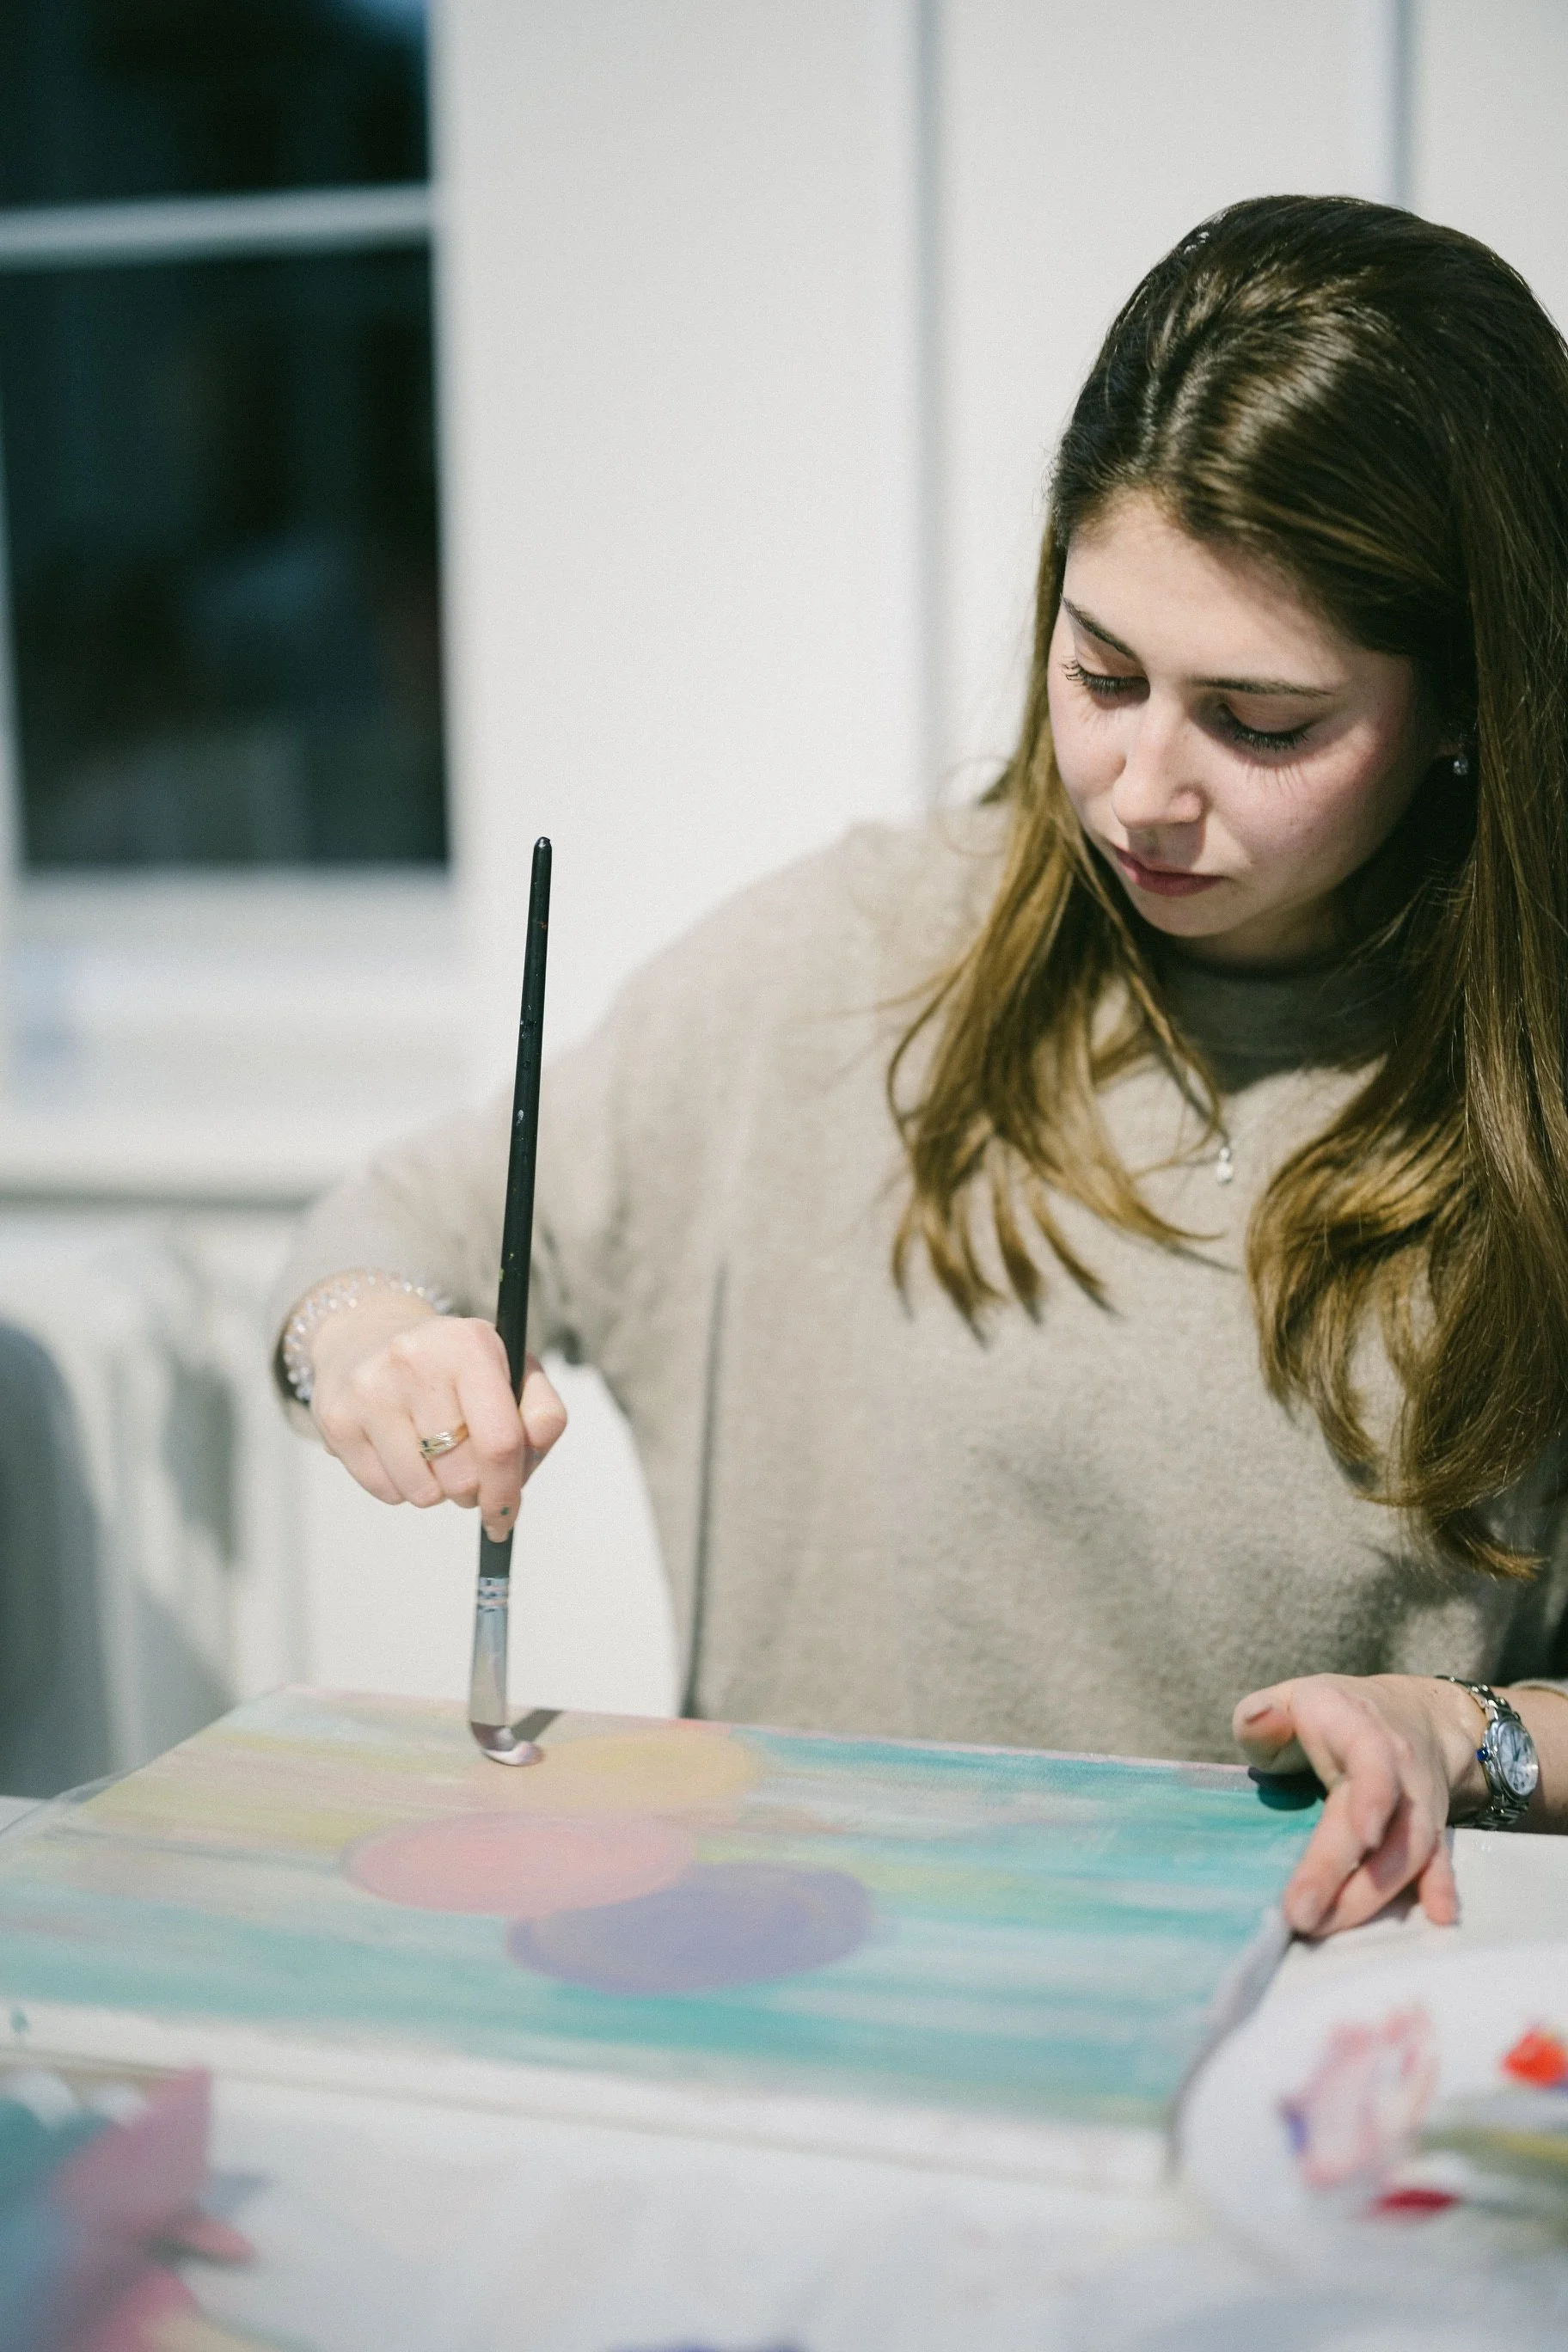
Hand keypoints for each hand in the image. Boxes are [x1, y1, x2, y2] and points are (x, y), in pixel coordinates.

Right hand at [308, 1293, 566, 1542]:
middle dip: (473, 1490)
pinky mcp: (337, 1419)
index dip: (508, 1490)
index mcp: (470, 1345)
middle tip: (468, 1473)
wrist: (368, 1335)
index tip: (506, 1514)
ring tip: (433, 1454)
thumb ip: (541, 1414)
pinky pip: (386, 1492)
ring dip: (437, 1490)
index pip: (500, 1441)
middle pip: (463, 1476)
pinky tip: (400, 1450)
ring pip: (423, 1492)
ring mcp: (371, 1390)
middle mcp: (416, 1360)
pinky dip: (403, 1487)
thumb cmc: (452, 1365)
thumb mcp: (509, 1369)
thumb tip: (526, 1465)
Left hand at [1232, 1672, 1489, 1937]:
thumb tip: (1261, 1724)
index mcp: (1359, 1726)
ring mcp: (1421, 1800)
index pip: (1372, 1758)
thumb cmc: (1333, 1713)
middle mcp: (1400, 1765)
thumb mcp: (1291, 1698)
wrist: (1417, 1715)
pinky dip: (1439, 1887)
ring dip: (1374, 1894)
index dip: (1374, 1795)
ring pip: (1409, 1850)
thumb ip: (1263, 1714)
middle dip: (1345, 1871)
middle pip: (1384, 1822)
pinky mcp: (1433, 1829)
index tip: (1363, 1835)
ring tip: (1328, 1926)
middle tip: (1303, 1914)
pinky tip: (1438, 1916)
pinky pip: (1439, 1860)